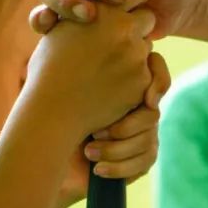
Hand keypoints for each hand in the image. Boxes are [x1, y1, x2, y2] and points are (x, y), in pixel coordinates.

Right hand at [25, 1, 154, 136]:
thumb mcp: (62, 27)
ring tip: (104, 68)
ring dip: (133, 53)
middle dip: (136, 27)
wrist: (52, 110)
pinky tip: (110, 85)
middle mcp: (124, 27)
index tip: (128, 3)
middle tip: (115, 40)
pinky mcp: (143, 81)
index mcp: (103, 8)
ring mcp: (136, 55)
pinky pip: (148, 73)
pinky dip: (134, 79)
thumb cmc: (51, 66)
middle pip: (148, 18)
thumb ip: (87, 6)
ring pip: (146, 46)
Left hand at [56, 52, 171, 207]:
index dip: (159, 80)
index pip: (156, 69)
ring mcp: (144, 132)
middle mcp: (139, 105)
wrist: (47, 155)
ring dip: (115, 149)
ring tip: (89, 151)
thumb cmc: (52, 114)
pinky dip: (119, 166)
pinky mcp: (142, 159)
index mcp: (125, 81)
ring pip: (148, 140)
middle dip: (124, 127)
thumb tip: (104, 39)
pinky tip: (98, 168)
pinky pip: (145, 161)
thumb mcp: (60, 81)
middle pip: (153, 113)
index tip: (146, 99)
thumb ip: (80, 56)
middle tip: (95, 132)